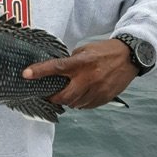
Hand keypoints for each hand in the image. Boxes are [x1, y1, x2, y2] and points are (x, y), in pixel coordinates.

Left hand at [22, 39, 138, 108]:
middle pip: (63, 96)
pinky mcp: (105, 98)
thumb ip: (71, 61)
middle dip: (54, 97)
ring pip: (74, 104)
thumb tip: (57, 71)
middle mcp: (89, 78)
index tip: (26, 74)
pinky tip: (83, 94)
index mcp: (82, 62)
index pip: (56, 68)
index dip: (40, 71)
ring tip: (71, 91)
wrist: (130, 57)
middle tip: (50, 93)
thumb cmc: (105, 51)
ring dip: (68, 100)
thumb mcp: (85, 50)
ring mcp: (97, 90)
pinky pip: (86, 106)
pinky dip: (81, 102)